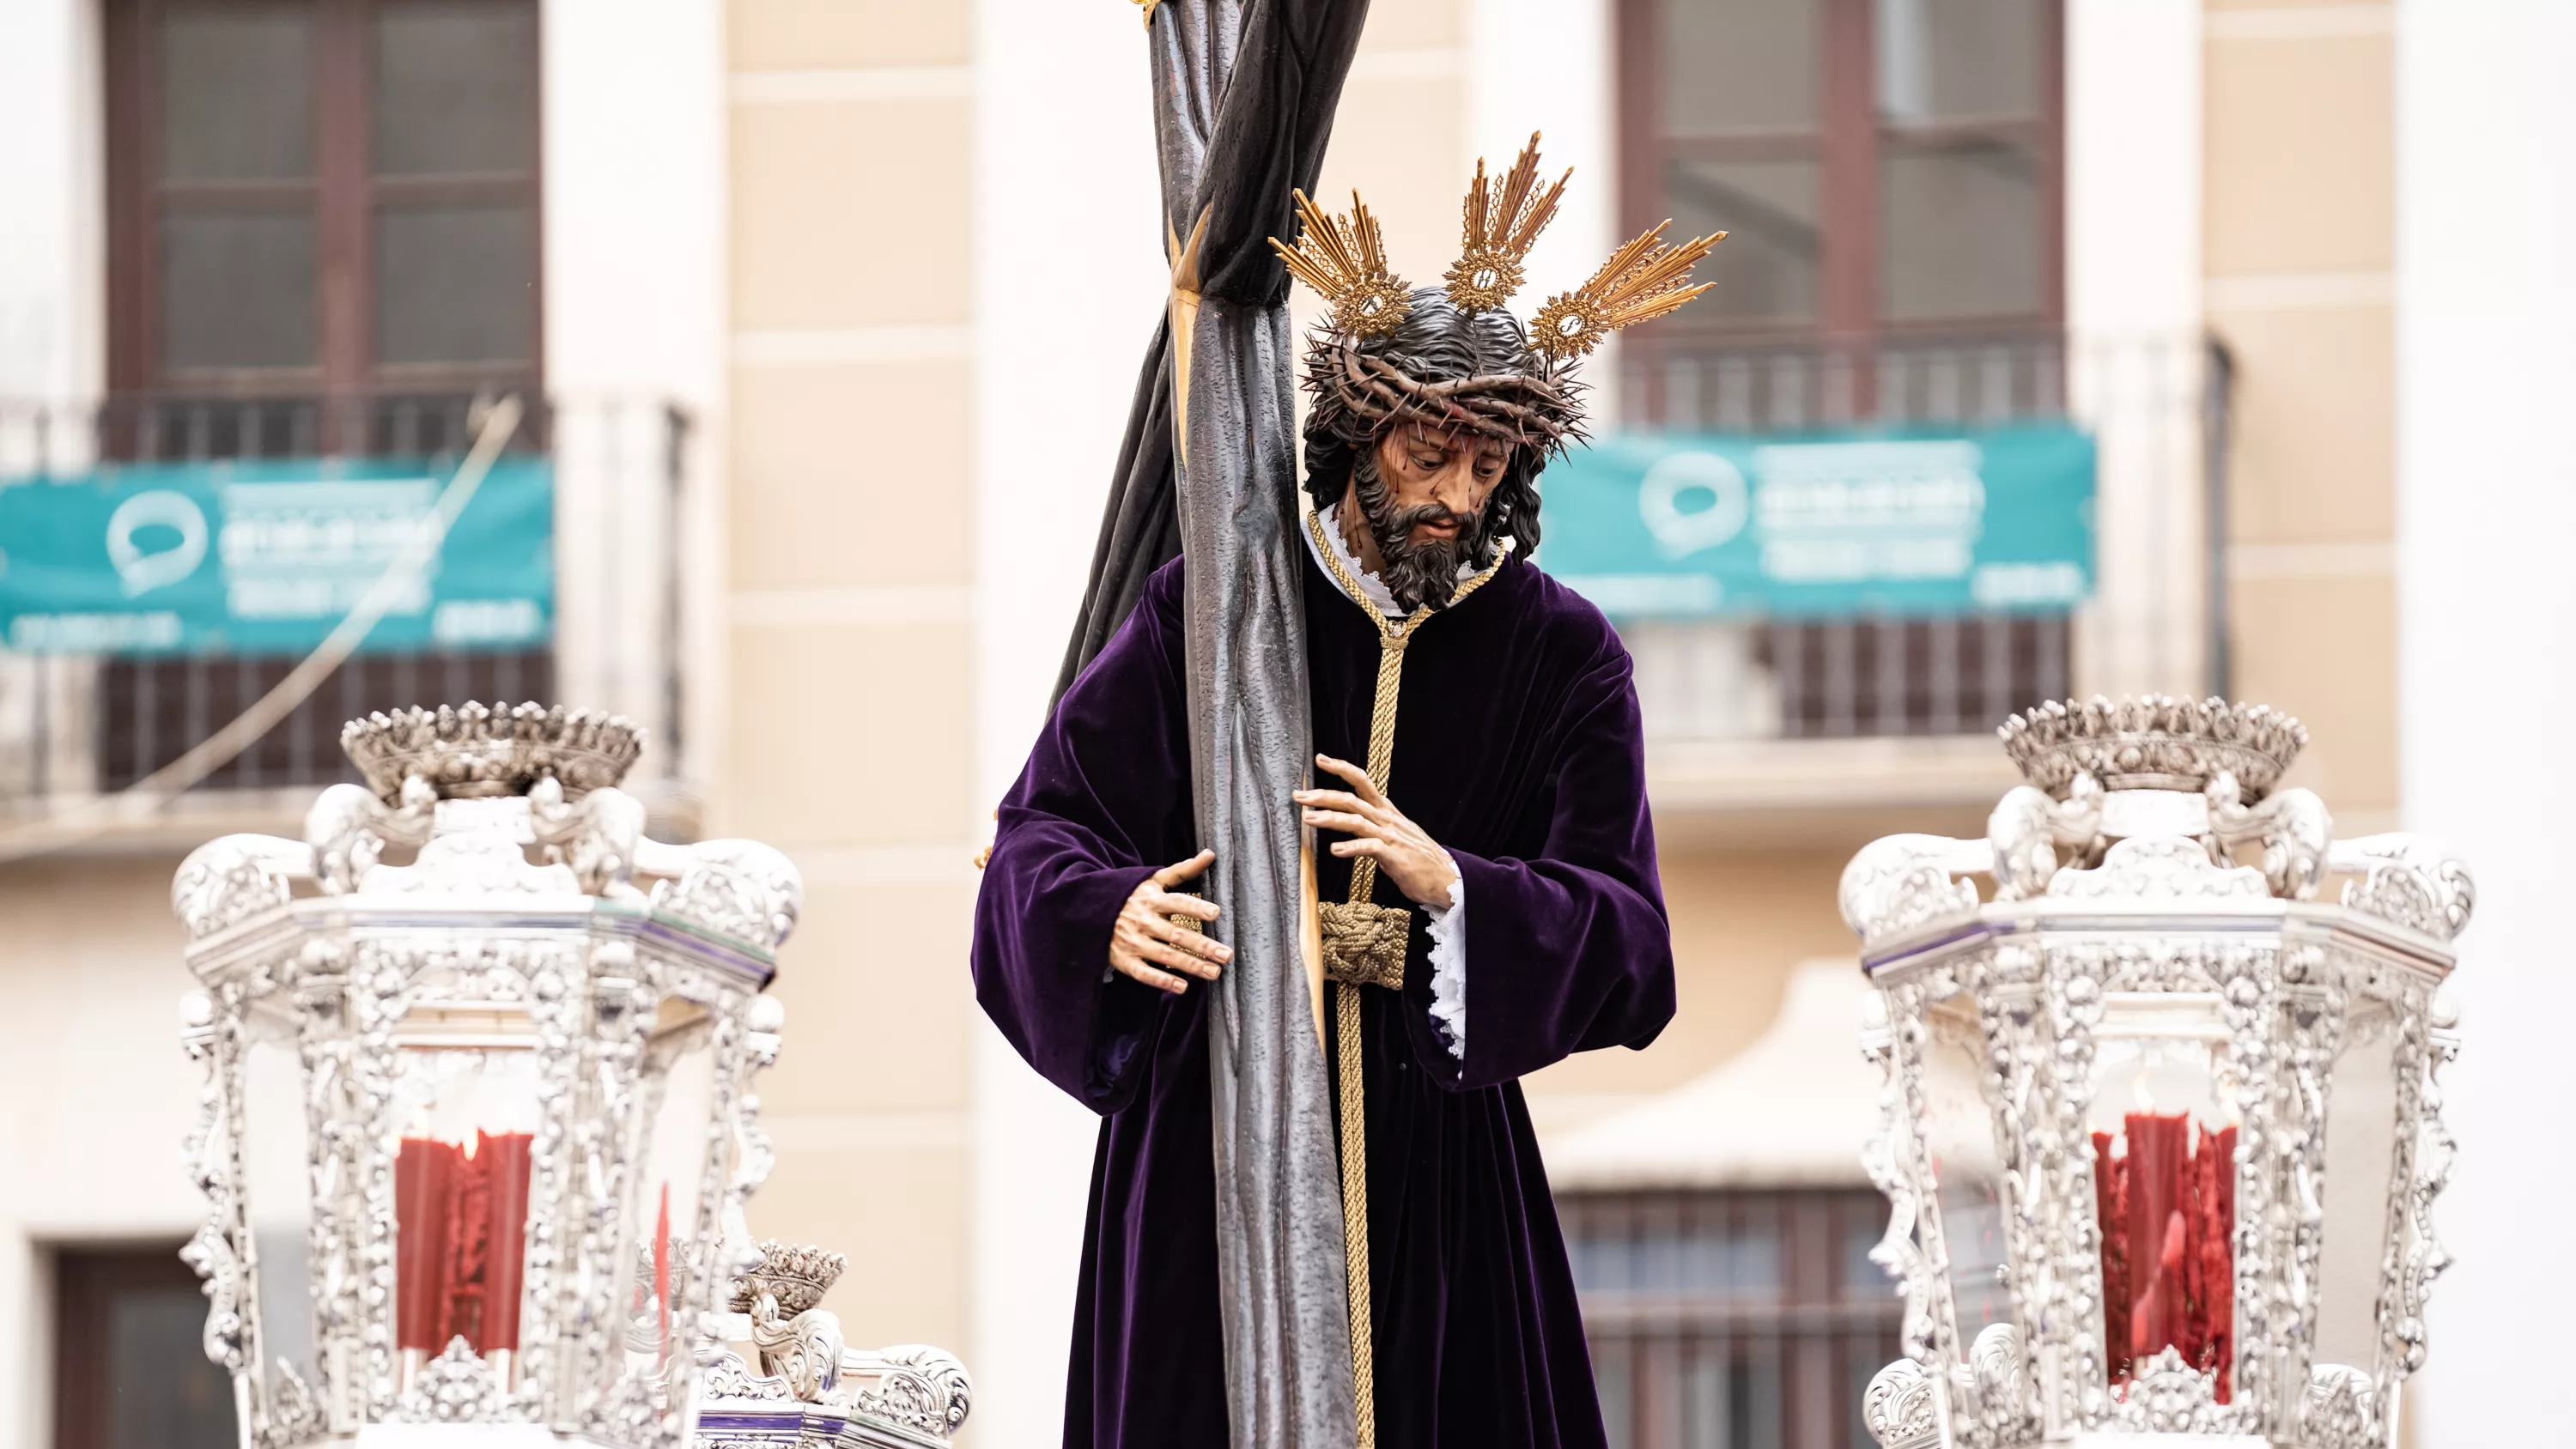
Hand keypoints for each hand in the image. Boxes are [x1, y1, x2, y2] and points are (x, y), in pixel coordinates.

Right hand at [1110, 849, 1230, 994]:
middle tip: (1226, 955)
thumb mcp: (1153, 880)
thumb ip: (1183, 870)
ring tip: (1214, 973)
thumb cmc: (1132, 895)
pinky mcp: (1124, 960)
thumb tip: (1210, 854)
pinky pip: (1144, 973)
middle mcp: (1143, 921)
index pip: (1177, 903)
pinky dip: (1162, 980)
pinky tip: (1182, 987)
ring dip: (1191, 965)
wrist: (1090, 910)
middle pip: (1176, 934)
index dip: (1196, 908)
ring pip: (1165, 955)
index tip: (1216, 914)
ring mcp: (1133, 941)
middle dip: (1202, 945)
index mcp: (1151, 899)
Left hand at [1295, 755, 1459, 906]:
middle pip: (1351, 799)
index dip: (1341, 768)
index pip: (1362, 781)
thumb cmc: (1418, 859)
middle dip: (1323, 795)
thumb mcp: (1394, 835)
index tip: (1320, 759)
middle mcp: (1386, 819)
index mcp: (1386, 811)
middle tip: (1299, 796)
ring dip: (1330, 818)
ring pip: (1356, 820)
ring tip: (1308, 819)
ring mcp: (1390, 836)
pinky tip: (1334, 850)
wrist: (1447, 878)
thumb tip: (1352, 824)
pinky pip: (1370, 848)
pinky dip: (1351, 848)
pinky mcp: (1394, 856)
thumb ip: (1373, 827)